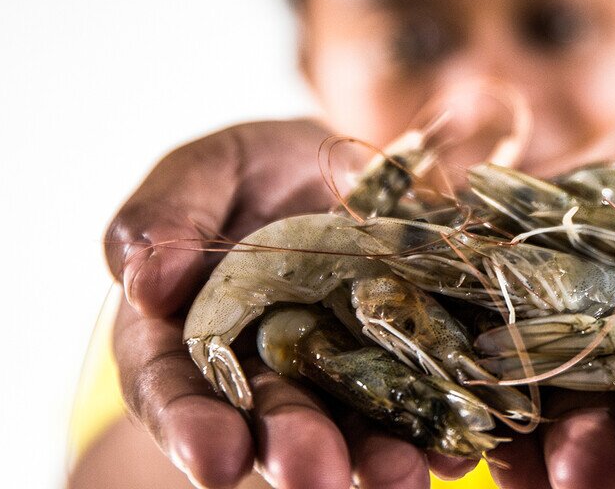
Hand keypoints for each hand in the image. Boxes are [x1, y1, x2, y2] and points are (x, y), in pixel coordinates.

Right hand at [105, 119, 478, 487]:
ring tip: (401, 475)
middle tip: (315, 474)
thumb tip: (147, 280)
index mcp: (190, 329)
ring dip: (374, 456)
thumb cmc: (258, 168)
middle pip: (271, 418)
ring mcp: (340, 369)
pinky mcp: (404, 357)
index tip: (215, 456)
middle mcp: (264, 367)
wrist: (345, 165)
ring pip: (351, 423)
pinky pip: (422, 393)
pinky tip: (460, 440)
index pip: (174, 386)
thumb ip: (169, 210)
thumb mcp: (210, 167)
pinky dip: (439, 421)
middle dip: (293, 448)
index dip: (191, 425)